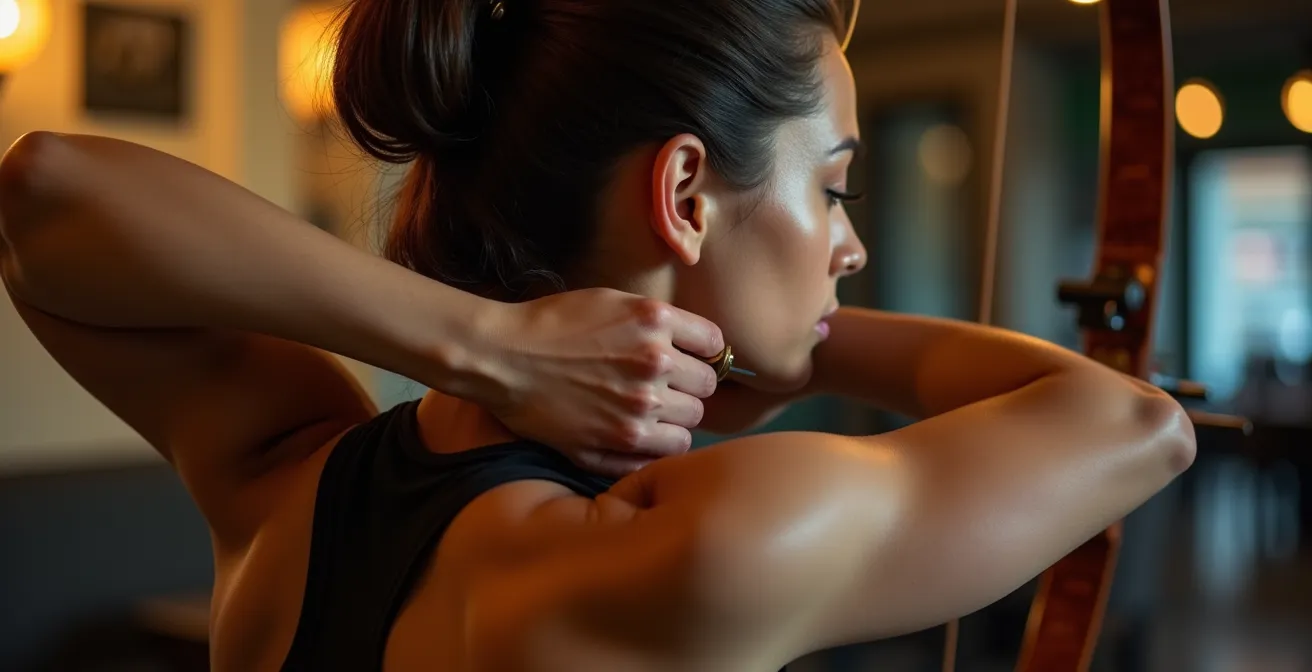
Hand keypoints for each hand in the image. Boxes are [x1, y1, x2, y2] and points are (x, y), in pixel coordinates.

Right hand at [479, 288, 723, 476]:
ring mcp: (638, 407)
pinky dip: (656, 446)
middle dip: (689, 386)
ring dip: (674, 419)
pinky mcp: (619, 441)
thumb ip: (658, 322)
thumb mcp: (612, 302)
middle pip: (707, 388)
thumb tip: (697, 348)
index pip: (715, 345)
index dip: (702, 353)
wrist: (503, 357)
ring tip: (647, 412)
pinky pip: (666, 453)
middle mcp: (654, 364)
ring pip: (691, 424)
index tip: (688, 358)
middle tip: (665, 387)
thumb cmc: (553, 324)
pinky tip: (634, 433)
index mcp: (654, 321)